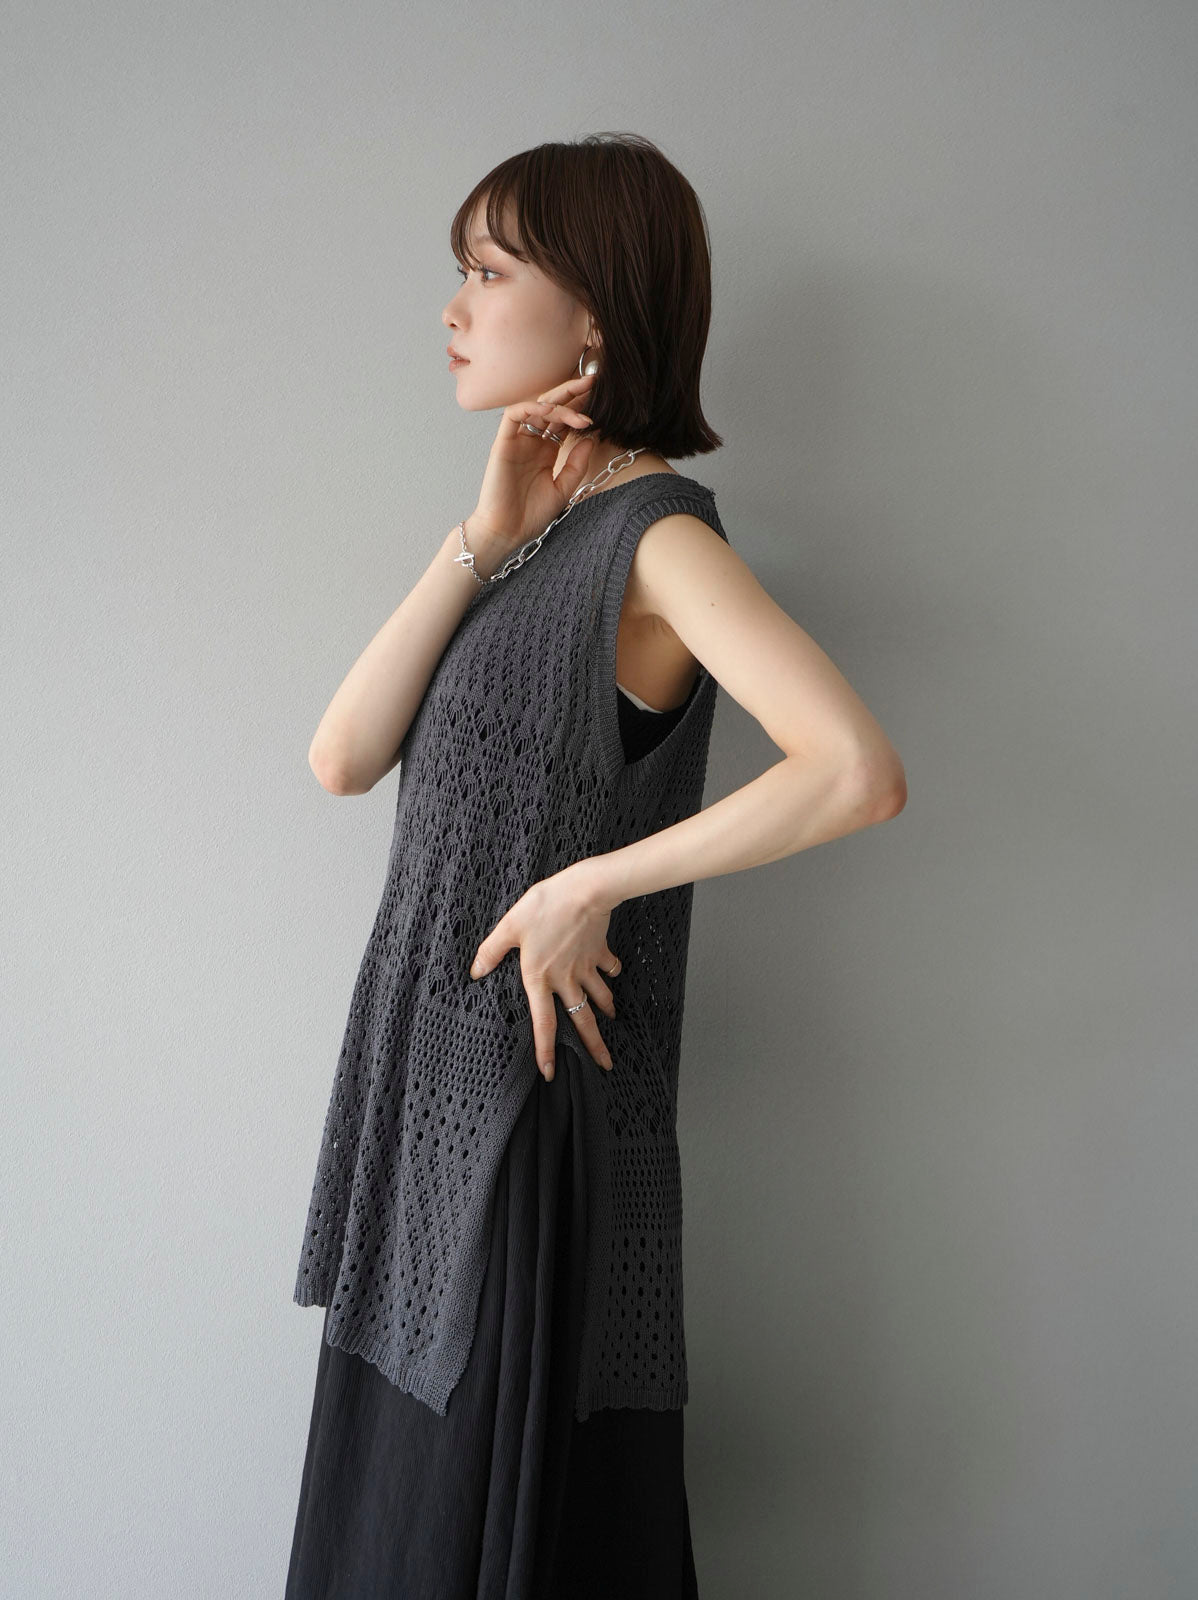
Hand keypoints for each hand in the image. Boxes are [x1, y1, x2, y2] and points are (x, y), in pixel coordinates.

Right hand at [467, 372, 597, 557]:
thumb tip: (591, 437)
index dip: (581, 408)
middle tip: (593, 382)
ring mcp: (517, 441)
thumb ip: (577, 463)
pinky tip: (554, 412)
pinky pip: (515, 414)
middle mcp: (532, 442)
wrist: (506, 532)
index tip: (602, 401)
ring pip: (537, 407)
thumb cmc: (531, 515)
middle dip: (572, 393)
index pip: (564, 421)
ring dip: (559, 402)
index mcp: (546, 451)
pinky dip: (534, 407)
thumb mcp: (564, 488)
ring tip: (581, 406)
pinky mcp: (503, 443)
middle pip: (552, 408)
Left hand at [468, 861, 621, 1080]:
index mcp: (539, 978)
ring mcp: (586, 967)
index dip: (546, 1050)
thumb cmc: (545, 907)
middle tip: (605, 1065)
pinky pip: (609, 969)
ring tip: (611, 1019)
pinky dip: (613, 974)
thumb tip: (475, 972)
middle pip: (582, 1020)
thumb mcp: (510, 926)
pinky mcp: (599, 952)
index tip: (551, 1072)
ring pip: (599, 998)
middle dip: (595, 1046)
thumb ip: (491, 951)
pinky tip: (613, 975)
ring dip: (605, 1010)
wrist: (585, 891)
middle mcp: (566, 979)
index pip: (543, 1023)